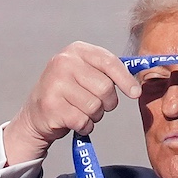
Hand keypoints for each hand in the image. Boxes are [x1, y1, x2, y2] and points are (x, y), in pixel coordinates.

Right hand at [3, 42, 141, 164]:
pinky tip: (74, 121)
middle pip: (105, 88)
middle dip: (108, 103)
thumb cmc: (70, 93)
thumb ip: (109, 72)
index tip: (135, 93)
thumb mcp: (87, 73)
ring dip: (95, 115)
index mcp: (76, 51)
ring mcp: (55, 84)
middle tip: (97, 105)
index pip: (109, 62)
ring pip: (95, 106)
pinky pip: (83, 121)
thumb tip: (139, 82)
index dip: (125, 80)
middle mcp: (63, 63)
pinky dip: (84, 126)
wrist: (37, 113)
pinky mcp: (51, 106)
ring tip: (81, 111)